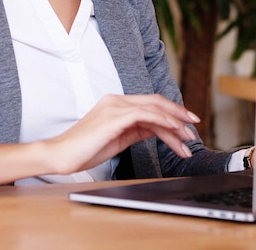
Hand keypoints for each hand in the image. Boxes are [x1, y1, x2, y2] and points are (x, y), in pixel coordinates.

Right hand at [0, 93, 200, 186]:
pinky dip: (164, 121)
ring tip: (188, 139)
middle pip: (156, 101)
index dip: (170, 111)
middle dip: (179, 113)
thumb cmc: (84, 150)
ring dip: (175, 123)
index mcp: (116, 103)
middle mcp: (117, 100)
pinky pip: (146, 115)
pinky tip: (174, 132)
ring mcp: (116, 106)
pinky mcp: (115, 117)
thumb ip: (135, 130)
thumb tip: (155, 130)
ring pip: (154, 108)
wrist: (60, 155)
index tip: (186, 124)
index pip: (150, 103)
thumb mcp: (116, 138)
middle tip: (195, 125)